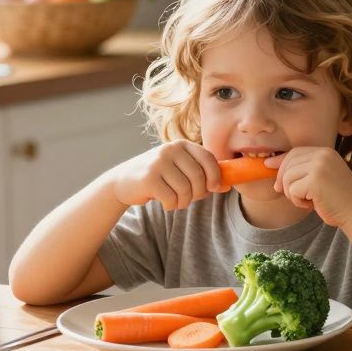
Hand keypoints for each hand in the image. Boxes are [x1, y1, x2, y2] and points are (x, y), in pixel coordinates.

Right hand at [105, 140, 222, 209]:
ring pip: (185, 190)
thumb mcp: (180, 170)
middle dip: (198, 193)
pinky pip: (171, 198)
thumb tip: (228, 185)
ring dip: (184, 202)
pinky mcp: (149, 177)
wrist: (123, 181)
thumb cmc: (159, 177)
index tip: (214, 188)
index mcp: (182, 145)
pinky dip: (171, 205)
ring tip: (176, 201)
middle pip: (198, 177)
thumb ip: (202, 174)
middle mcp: (170, 149)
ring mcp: (158, 162)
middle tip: (189, 199)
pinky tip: (165, 203)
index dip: (215, 176)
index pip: (208, 158)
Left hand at [265, 147, 351, 226]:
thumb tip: (268, 164)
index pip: (295, 152)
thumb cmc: (338, 198)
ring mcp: (320, 166)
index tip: (268, 167)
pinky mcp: (315, 181)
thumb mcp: (321, 177)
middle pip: (288, 163)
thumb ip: (302, 169)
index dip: (281, 161)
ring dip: (292, 193)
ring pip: (287, 177)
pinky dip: (297, 201)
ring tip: (307, 200)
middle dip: (284, 180)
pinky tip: (310, 204)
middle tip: (292, 195)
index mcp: (326, 151)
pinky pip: (292, 190)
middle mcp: (323, 155)